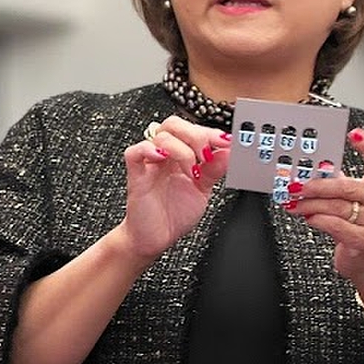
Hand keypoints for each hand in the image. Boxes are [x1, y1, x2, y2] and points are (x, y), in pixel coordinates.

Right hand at [118, 117, 231, 261]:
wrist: (155, 238)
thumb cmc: (174, 214)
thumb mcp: (202, 190)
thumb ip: (214, 170)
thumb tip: (229, 152)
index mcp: (181, 156)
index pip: (193, 130)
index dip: (210, 132)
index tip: (226, 141)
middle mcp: (165, 156)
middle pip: (174, 125)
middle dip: (195, 135)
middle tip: (206, 154)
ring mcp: (150, 164)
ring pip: (160, 136)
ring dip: (181, 150)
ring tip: (191, 171)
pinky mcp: (137, 176)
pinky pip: (134, 153)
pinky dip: (147, 150)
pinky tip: (162, 157)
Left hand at [290, 127, 363, 293]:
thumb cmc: (360, 225)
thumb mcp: (355, 200)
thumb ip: (339, 183)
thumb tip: (314, 170)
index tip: (353, 133)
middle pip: (345, 186)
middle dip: (315, 186)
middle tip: (294, 186)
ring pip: (336, 207)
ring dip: (309, 204)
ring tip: (293, 203)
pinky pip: (334, 225)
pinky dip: (317, 220)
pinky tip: (308, 217)